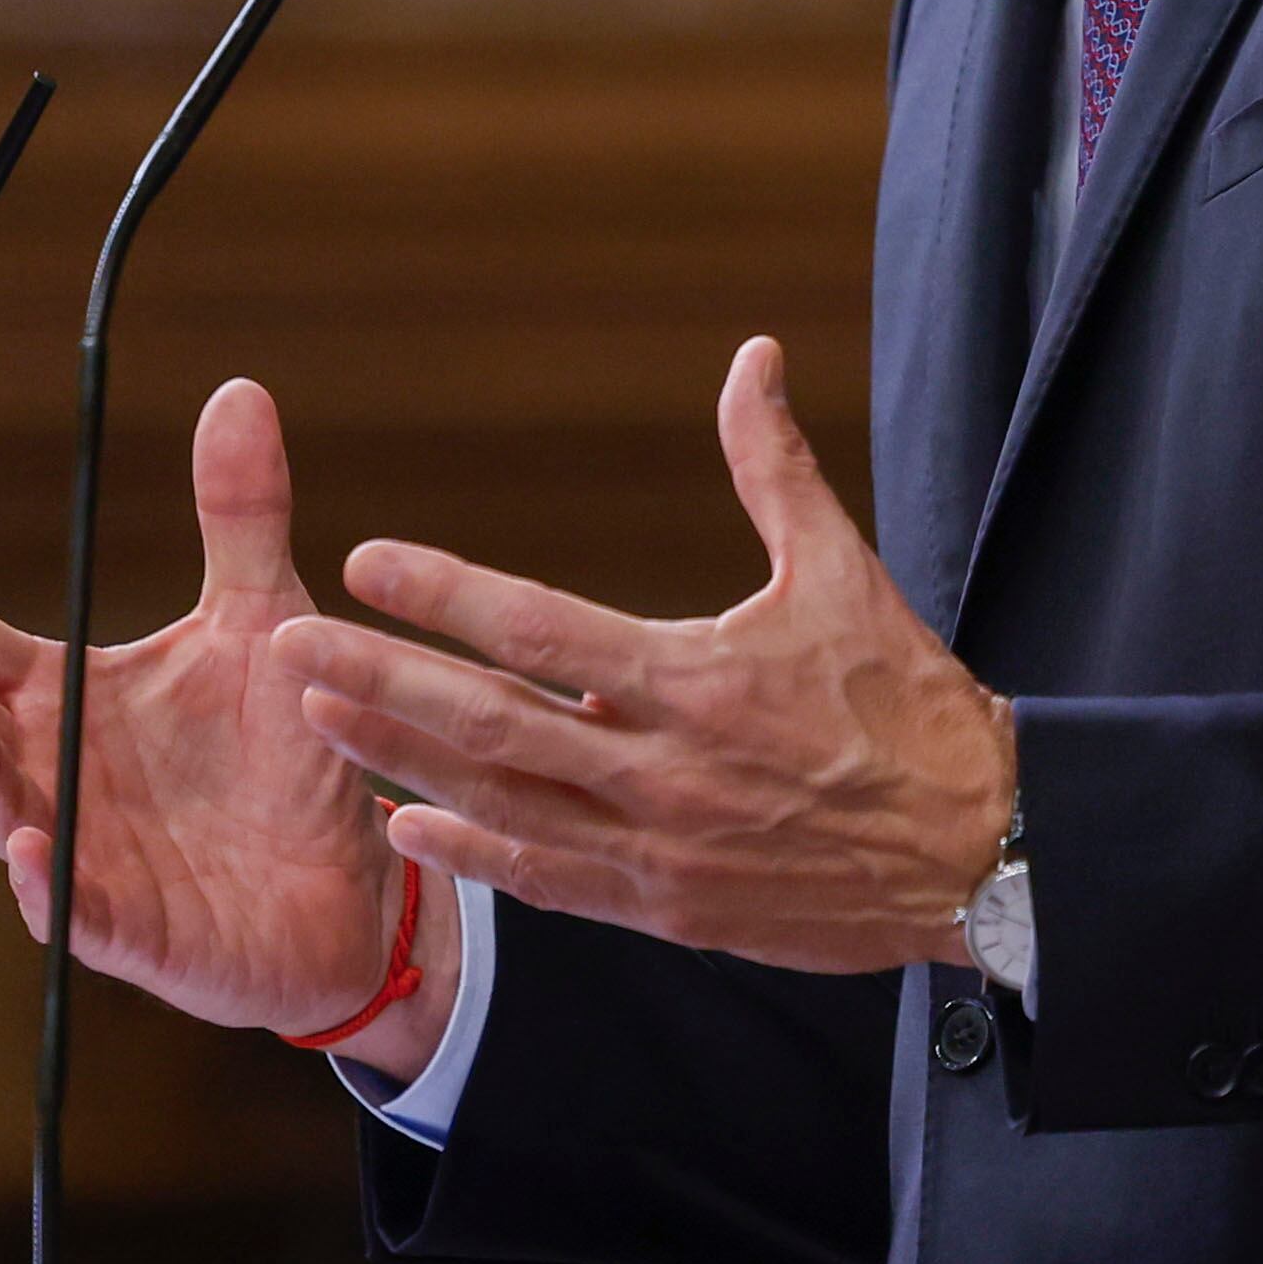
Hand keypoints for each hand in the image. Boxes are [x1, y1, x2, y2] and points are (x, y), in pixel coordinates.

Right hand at [0, 376, 456, 1078]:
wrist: (355, 880)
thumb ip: (239, 515)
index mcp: (74, 699)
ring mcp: (82, 855)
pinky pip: (69, 909)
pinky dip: (43, 881)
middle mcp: (59, 774)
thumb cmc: (289, 750)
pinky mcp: (126, 930)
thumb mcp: (265, 617)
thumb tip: (238, 390)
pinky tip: (29, 844)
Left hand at [276, 338, 1016, 972]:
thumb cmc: (906, 703)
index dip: (446, 593)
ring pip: (499, 800)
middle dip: (379, 681)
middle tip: (288, 647)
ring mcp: (655, 846)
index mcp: (695, 677)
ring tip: (318, 721)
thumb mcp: (845, 574)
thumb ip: (775, 467)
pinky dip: (472, 855)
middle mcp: (660, 766)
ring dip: (400, 761)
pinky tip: (407, 829)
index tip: (367, 560)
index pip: (540, 627)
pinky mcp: (665, 906)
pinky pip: (547, 880)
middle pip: (489, 719)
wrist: (974, 849)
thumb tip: (751, 357)